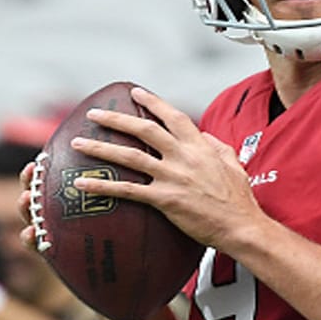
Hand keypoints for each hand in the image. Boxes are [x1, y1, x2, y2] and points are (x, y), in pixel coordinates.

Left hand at [65, 87, 266, 248]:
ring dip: (101, 148)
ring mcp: (172, 177)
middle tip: (94, 114)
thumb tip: (203, 136)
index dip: (153, 103)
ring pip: (129, 156)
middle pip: (144, 130)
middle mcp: (183, 157)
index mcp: (200, 146)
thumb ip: (215, 145)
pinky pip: (127, 190)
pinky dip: (103, 186)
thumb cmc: (239, 199)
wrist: (241, 226)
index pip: (172, 116)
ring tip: (78, 143)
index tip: (135, 93)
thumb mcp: (232, 163)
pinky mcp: (164, 199)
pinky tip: (83, 184)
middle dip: (116, 119)